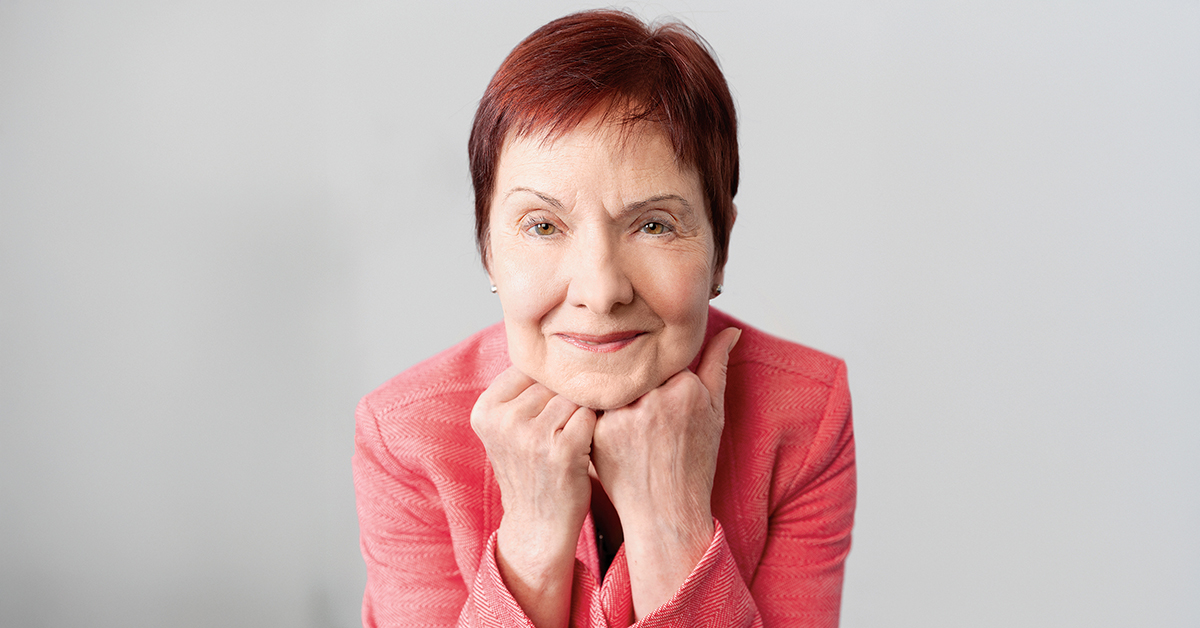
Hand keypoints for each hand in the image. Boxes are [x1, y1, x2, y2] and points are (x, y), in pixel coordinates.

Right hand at [470, 366, 595, 627]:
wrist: (539, 526)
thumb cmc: (531, 470)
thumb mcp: (507, 430)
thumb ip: (518, 392)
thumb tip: (553, 342)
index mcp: (485, 410)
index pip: (528, 368)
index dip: (549, 384)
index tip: (552, 406)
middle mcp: (504, 420)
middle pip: (553, 380)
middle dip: (568, 396)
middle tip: (570, 422)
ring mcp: (532, 434)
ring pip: (575, 395)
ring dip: (585, 409)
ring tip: (580, 433)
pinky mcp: (563, 449)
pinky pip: (591, 415)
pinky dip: (597, 425)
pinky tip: (591, 442)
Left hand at [590, 327, 740, 617]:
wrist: (667, 513)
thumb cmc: (693, 463)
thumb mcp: (714, 413)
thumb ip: (717, 365)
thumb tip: (731, 330)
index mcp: (687, 387)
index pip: (662, 359)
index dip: (659, 375)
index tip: (662, 400)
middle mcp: (655, 398)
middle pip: (637, 370)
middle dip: (637, 385)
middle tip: (644, 418)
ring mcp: (625, 415)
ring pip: (613, 385)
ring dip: (615, 396)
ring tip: (627, 427)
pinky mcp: (600, 431)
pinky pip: (594, 406)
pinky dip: (598, 414)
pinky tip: (609, 434)